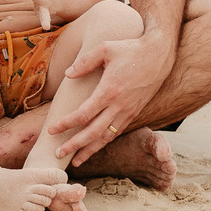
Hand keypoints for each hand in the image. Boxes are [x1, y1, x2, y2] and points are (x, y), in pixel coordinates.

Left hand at [46, 23, 170, 164]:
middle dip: (75, 145)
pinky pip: (116, 132)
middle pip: (94, 132)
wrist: (160, 55)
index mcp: (109, 91)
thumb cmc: (130, 49)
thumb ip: (85, 62)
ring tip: (75, 161)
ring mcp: (128, 111)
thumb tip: (68, 74)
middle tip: (58, 154)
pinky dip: (104, 142)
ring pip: (107, 137)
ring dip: (90, 150)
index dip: (66, 124)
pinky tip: (94, 147)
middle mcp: (119, 106)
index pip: (83, 114)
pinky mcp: (134, 113)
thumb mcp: (105, 49)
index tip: (51, 130)